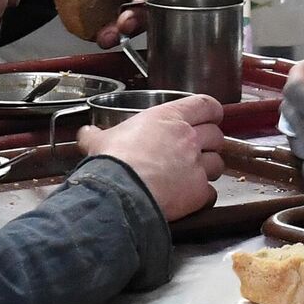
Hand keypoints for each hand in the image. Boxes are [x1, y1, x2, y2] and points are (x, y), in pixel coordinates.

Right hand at [79, 95, 224, 219]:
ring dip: (209, 169)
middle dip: (210, 143)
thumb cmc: (114, 161)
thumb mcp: (101, 141)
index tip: (211, 116)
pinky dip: (204, 196)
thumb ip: (96, 135)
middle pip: (216, 135)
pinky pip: (211, 193)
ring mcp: (197, 165)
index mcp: (169, 118)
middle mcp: (189, 138)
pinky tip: (190, 198)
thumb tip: (85, 134)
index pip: (205, 104)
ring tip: (193, 175)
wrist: (121, 191)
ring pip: (218, 164)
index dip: (211, 111)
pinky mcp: (199, 192)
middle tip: (199, 149)